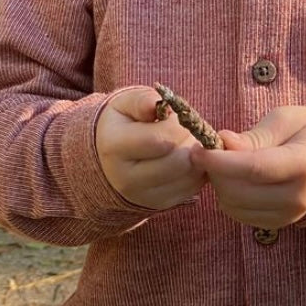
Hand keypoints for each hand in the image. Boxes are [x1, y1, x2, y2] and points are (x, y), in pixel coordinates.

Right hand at [95, 86, 208, 209]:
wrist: (108, 157)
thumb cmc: (123, 124)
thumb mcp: (125, 104)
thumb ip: (142, 100)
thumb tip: (156, 104)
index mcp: (115, 147)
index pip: (161, 140)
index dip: (177, 126)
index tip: (174, 119)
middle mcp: (125, 178)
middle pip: (179, 161)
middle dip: (190, 141)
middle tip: (184, 131)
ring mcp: (142, 196)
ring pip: (190, 176)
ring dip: (197, 156)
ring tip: (184, 144)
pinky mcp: (159, 205)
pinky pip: (193, 188)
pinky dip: (196, 171)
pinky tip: (185, 158)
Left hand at [197, 107, 305, 227]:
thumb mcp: (284, 120)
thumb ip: (254, 136)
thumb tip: (222, 142)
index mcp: (304, 164)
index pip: (254, 168)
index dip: (220, 161)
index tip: (197, 150)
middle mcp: (299, 196)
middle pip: (239, 191)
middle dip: (215, 171)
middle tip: (208, 151)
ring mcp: (289, 215)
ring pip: (234, 206)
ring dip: (219, 184)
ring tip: (224, 163)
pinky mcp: (278, 224)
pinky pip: (238, 215)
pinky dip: (228, 197)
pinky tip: (233, 178)